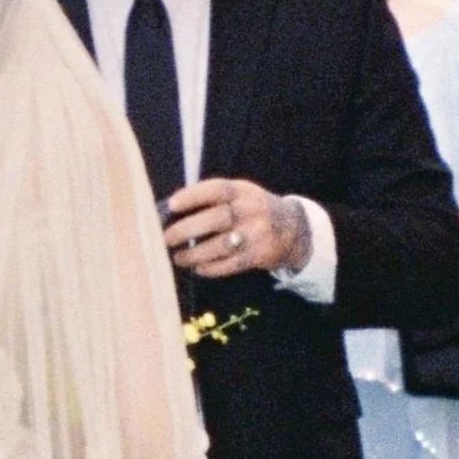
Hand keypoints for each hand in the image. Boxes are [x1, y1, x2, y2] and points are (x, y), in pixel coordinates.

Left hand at [162, 178, 310, 279]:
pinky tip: (198, 268)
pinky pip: (230, 265)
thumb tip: (170, 212)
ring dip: (194, 254)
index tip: (171, 205)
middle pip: (216, 219)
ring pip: (221, 246)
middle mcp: (252, 210)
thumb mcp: (240, 195)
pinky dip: (211, 268)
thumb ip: (212, 200)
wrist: (293, 229)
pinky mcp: (260, 255)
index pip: (217, 190)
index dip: (193, 196)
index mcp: (243, 191)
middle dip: (186, 230)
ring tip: (179, 258)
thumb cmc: (252, 211)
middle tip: (165, 238)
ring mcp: (257, 233)